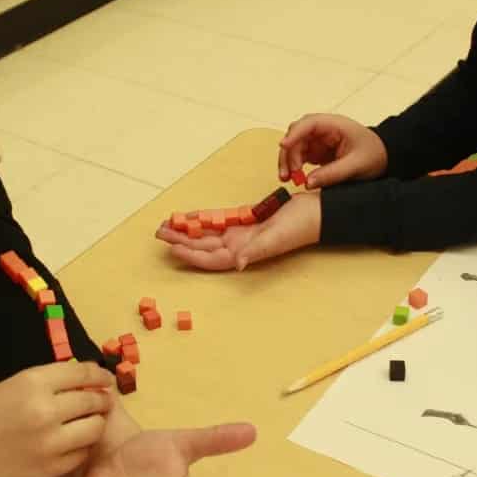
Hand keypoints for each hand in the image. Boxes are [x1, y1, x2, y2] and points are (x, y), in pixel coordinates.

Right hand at [0, 362, 114, 476]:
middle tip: (104, 399)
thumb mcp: (14, 384)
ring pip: (94, 429)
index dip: (98, 374)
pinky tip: (73, 441)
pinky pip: (80, 455)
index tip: (104, 377)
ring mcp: (49, 443)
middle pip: (92, 400)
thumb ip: (49, 382)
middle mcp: (46, 411)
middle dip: (102, 398)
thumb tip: (83, 379)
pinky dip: (81, 446)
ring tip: (90, 420)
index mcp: (34, 383)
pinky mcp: (48, 469)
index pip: (81, 373)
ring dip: (95, 422)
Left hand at [154, 192, 320, 270]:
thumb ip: (256, 251)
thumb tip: (239, 264)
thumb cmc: (300, 227)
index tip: (172, 248)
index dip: (191, 255)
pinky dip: (203, 217)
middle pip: (204, 245)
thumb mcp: (276, 238)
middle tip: (159, 233)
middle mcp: (240, 245)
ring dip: (188, 230)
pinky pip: (219, 219)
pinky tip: (189, 216)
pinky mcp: (245, 220)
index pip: (211, 258)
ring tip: (167, 225)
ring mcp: (241, 233)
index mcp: (245, 252)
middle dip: (181, 240)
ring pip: (208, 233)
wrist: (316, 212)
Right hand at [278, 113, 387, 187]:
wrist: (384, 157)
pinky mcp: (316, 151)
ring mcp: (318, 140)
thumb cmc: (374, 154)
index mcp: (335, 125)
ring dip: (288, 161)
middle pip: (296, 135)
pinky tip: (292, 178)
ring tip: (287, 178)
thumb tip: (308, 183)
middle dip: (288, 153)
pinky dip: (293, 166)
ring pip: (294, 146)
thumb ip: (332, 174)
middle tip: (287, 173)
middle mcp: (323, 130)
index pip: (309, 124)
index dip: (294, 134)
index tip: (283, 145)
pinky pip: (299, 156)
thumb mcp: (356, 165)